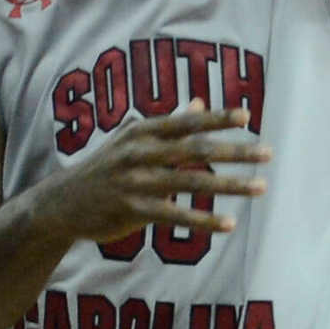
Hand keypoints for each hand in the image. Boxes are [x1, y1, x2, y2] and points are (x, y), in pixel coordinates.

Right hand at [48, 101, 270, 244]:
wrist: (61, 202)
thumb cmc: (105, 168)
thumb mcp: (131, 139)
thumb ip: (168, 123)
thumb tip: (199, 103)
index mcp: (143, 131)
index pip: (187, 122)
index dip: (217, 118)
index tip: (248, 117)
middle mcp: (141, 152)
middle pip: (196, 150)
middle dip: (236, 152)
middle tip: (268, 154)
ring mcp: (136, 181)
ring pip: (191, 182)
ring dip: (229, 186)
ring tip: (260, 188)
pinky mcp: (132, 210)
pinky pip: (175, 215)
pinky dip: (203, 220)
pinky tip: (228, 225)